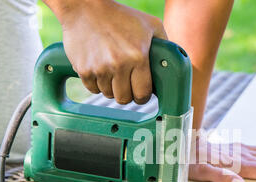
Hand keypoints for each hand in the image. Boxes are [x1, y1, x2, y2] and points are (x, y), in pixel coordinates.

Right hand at [48, 0, 166, 103]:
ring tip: (112, 73)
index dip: (143, 96)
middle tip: (126, 85)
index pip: (142, 93)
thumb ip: (164, 44)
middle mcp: (119, 64)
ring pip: (108, 94)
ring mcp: (99, 68)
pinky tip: (100, 70)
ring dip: (111, 88)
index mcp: (138, 56)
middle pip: (124, 99)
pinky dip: (97, 84)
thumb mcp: (150, 25)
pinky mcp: (83, 69)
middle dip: (127, 94)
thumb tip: (171, 64)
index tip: (141, 93)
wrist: (85, 7)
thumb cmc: (121, 16)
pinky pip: (92, 89)